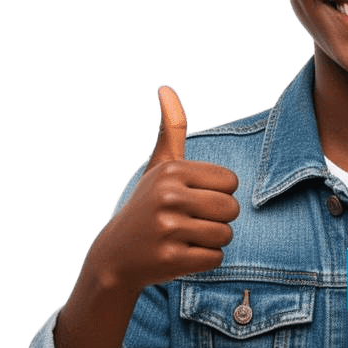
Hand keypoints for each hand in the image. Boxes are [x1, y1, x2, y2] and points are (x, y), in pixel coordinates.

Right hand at [89, 84, 239, 293]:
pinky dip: (203, 261)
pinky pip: (215, 258)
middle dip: (217, 219)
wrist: (115, 255)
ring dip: (210, 240)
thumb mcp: (159, 165)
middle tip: (189, 222)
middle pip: (232, 209)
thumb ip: (171, 128)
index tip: (192, 199)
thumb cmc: (148, 205)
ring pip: (225, 235)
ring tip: (183, 238)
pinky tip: (180, 255)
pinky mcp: (170, 259)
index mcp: (171, 170)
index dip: (217, 194)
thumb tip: (165, 86)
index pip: (230, 182)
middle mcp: (167, 196)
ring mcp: (167, 229)